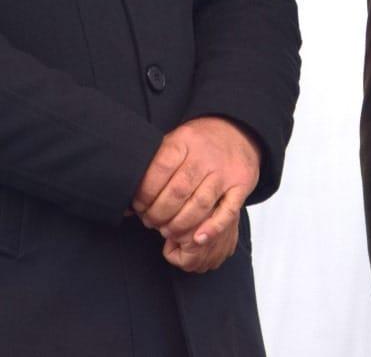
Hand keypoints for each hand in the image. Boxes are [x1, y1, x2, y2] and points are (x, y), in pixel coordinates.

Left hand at [132, 116, 260, 272]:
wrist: (237, 132)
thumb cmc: (198, 144)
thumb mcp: (174, 141)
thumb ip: (154, 167)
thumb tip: (129, 205)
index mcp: (184, 141)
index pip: (160, 170)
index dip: (145, 193)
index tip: (138, 206)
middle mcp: (206, 156)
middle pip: (178, 191)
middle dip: (159, 213)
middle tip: (151, 222)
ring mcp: (225, 172)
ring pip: (199, 205)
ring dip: (179, 225)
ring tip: (168, 231)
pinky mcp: (241, 186)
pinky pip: (227, 212)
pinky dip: (212, 228)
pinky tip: (197, 239)